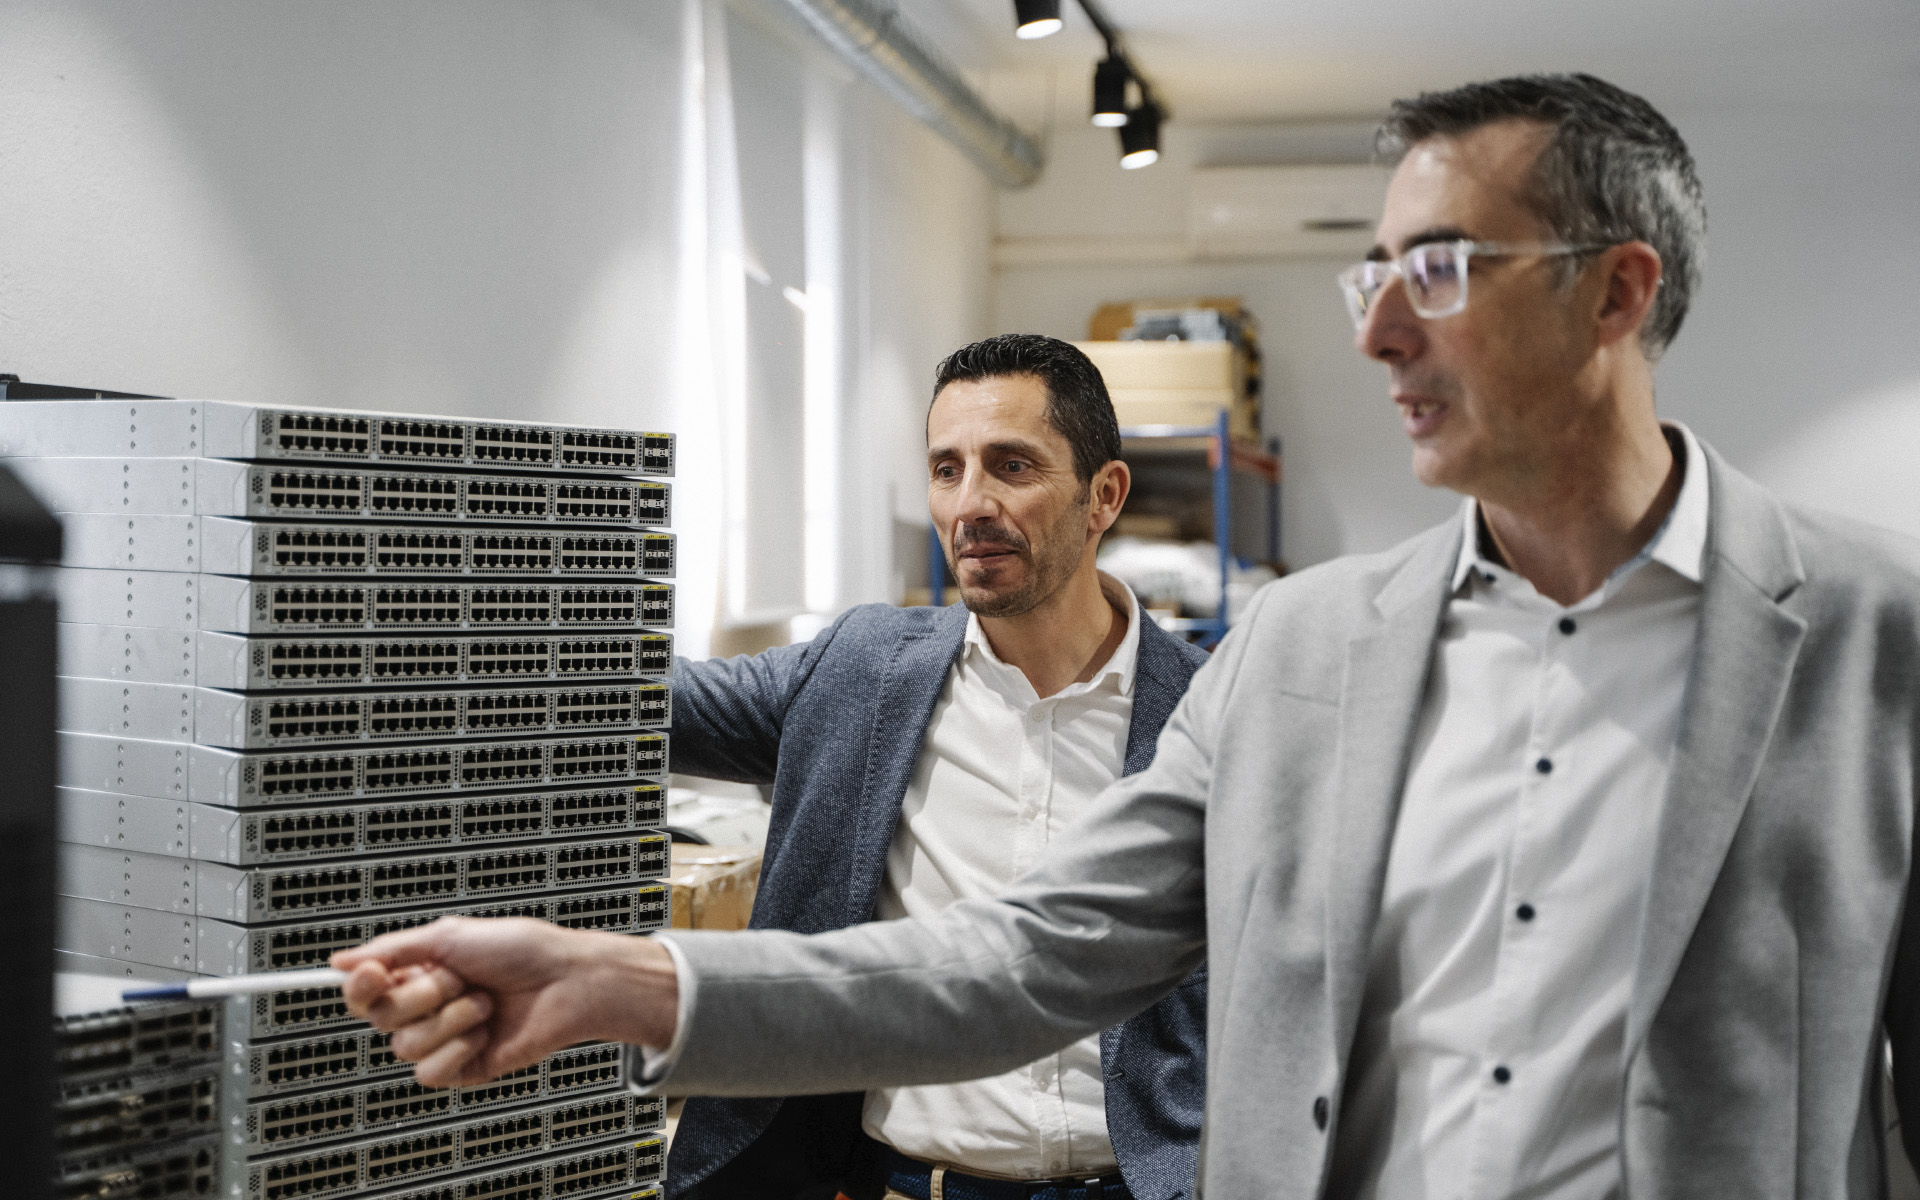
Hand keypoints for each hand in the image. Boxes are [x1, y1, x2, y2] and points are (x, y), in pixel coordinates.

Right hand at [331, 916, 679, 1087]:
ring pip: (405, 1045)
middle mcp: (428, 1006)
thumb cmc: (523, 951)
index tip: (373, 972)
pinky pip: (429, 1072)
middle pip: (381, 1017)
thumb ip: (393, 948)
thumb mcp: (452, 935)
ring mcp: (444, 1037)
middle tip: (459, 978)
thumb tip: (340, 959)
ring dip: (449, 1019)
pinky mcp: (461, 1066)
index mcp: (420, 972)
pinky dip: (457, 1048)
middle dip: (422, 995)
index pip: (365, 989)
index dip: (361, 985)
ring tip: (484, 1003)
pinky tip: (485, 1032)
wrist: (568, 983)